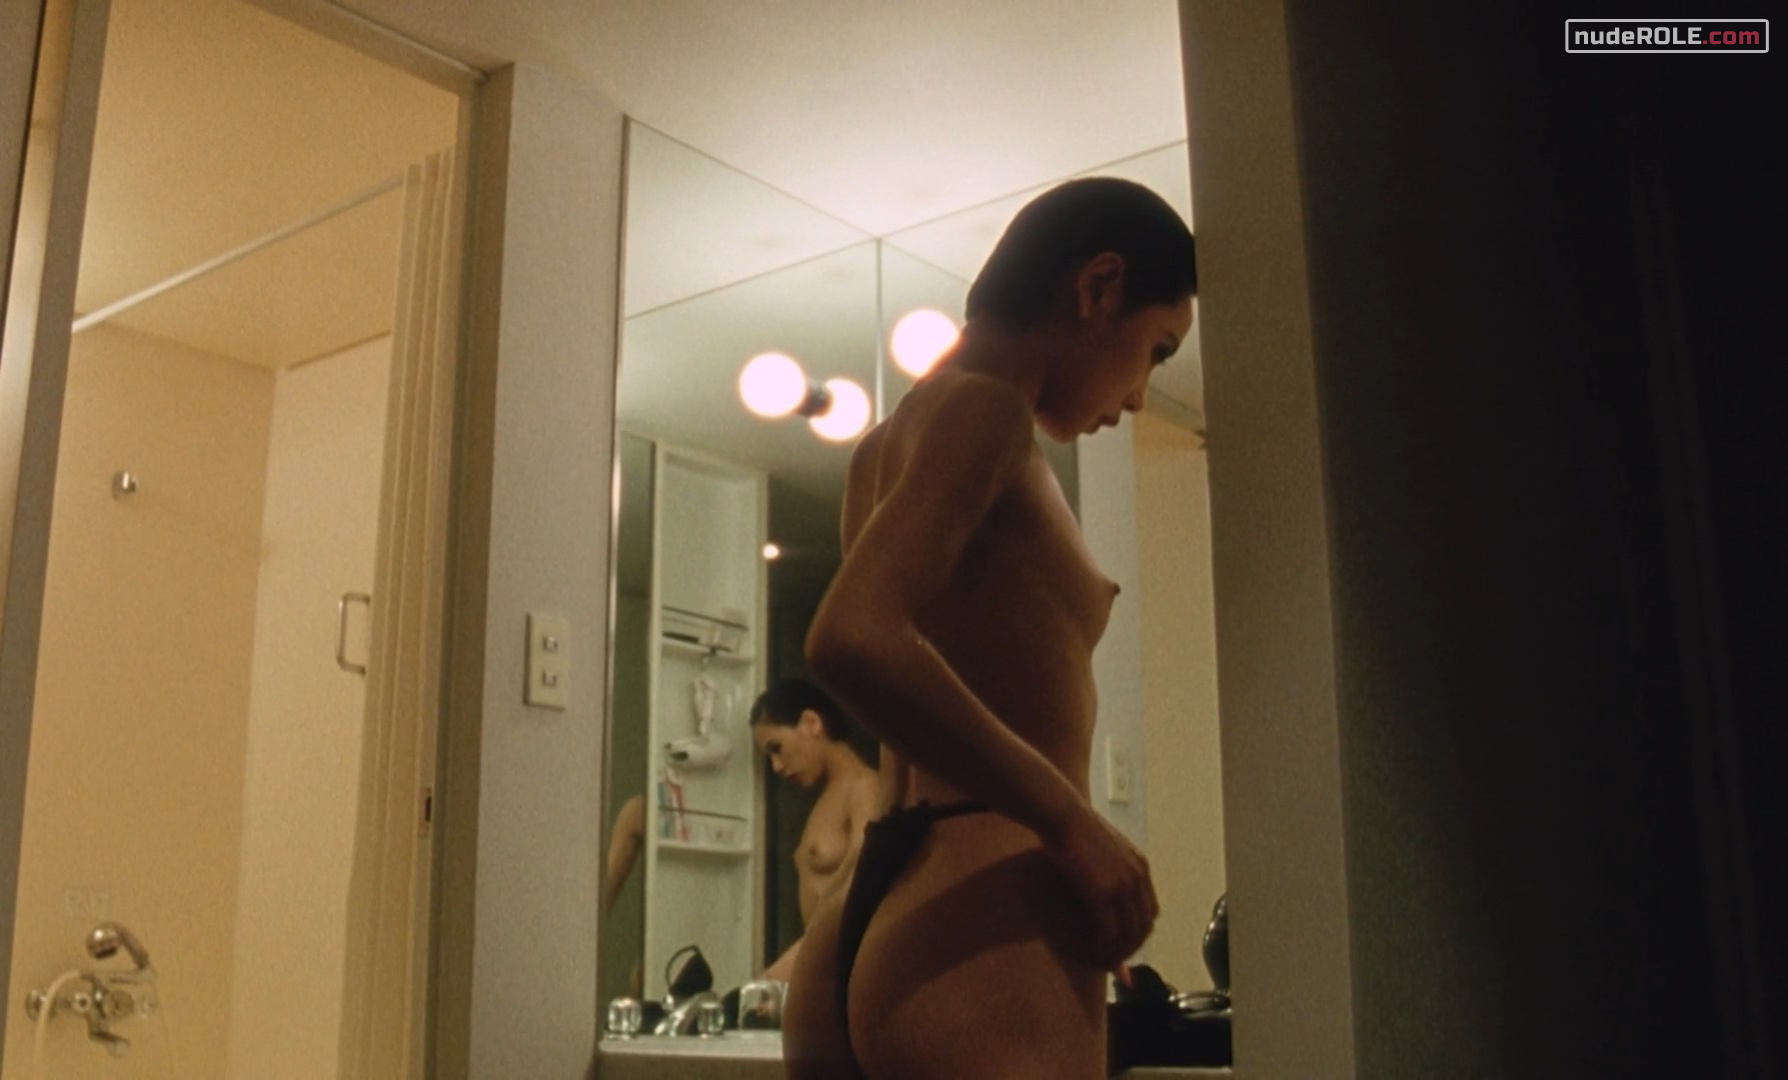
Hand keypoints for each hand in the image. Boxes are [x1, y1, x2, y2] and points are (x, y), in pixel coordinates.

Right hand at [1043, 802, 1158, 973]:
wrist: (1061, 814)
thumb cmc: (1074, 827)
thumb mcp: (1102, 848)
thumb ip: (1110, 870)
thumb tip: (1102, 891)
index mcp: (1140, 867)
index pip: (1150, 912)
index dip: (1139, 933)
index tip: (1124, 944)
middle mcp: (1137, 878)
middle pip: (1143, 926)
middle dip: (1131, 948)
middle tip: (1114, 961)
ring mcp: (1122, 886)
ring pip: (1128, 934)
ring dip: (1118, 954)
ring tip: (1103, 962)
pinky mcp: (1102, 894)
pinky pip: (1108, 932)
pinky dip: (1103, 949)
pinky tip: (1093, 955)